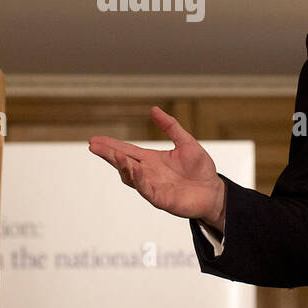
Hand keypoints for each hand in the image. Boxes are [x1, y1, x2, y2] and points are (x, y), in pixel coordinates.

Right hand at [89, 106, 226, 232]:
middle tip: (94, 146)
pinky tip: (132, 170)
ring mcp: (152, 186)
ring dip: (121, 166)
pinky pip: (145, 189)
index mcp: (151, 159)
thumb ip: (170, 126)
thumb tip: (154, 109)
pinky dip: (138, 180)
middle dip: (108, 154)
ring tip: (114, 155)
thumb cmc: (200, 169)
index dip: (110, 145)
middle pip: (123, 162)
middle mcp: (147, 172)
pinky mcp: (160, 199)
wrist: (214, 192)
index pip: (126, 150)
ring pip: (130, 176)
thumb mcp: (186, 142)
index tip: (95, 139)